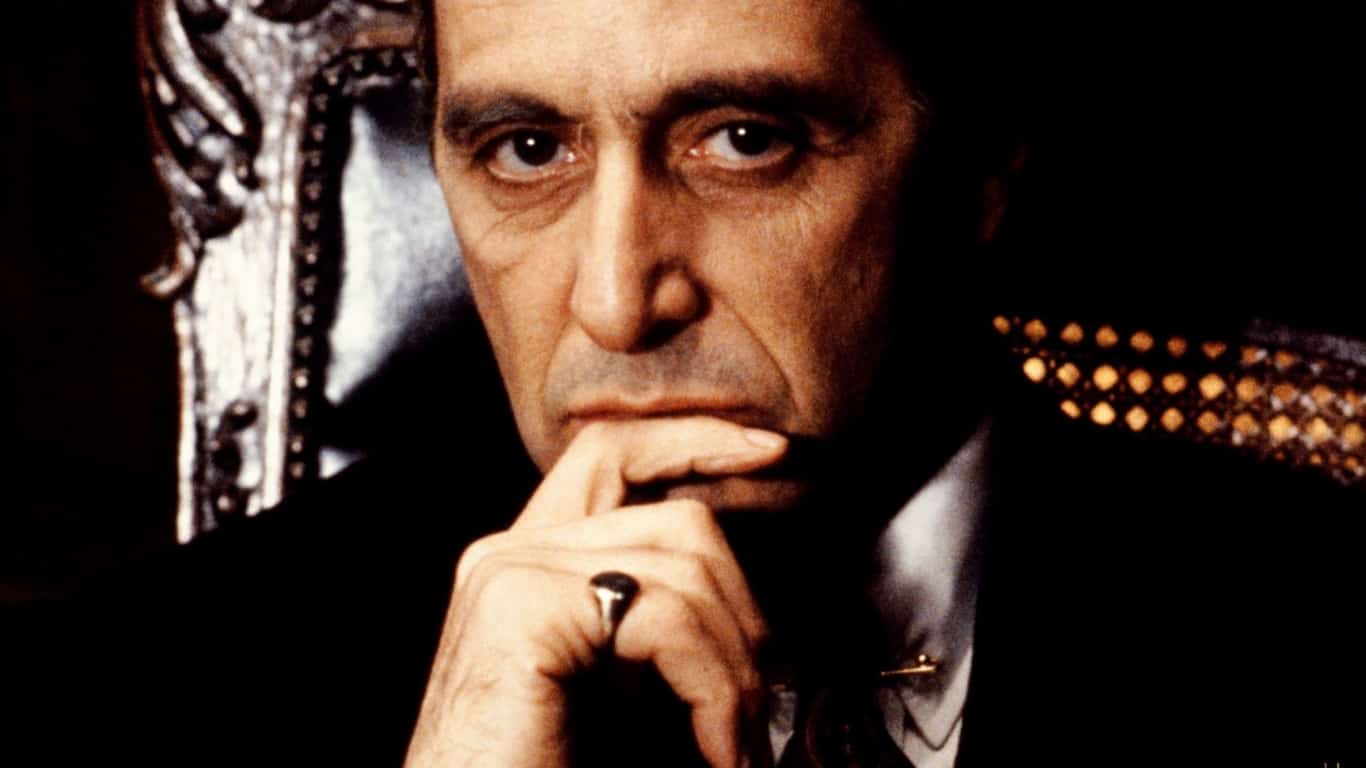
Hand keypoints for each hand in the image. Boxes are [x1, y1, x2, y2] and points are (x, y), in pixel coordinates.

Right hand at [404, 417, 787, 766]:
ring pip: (684, 567)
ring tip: (736, 742)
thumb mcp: (625, 691)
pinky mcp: (520, 609)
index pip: (615, 451)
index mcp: (532, 563)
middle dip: (743, 609)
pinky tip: (714, 746)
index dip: (696, 438)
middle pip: (677, 517)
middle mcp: (511, 553)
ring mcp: (510, 573)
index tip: (769, 451)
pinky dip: (713, 686)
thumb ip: (666, 629)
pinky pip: (664, 616)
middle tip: (757, 705)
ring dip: (736, 667)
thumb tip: (760, 619)